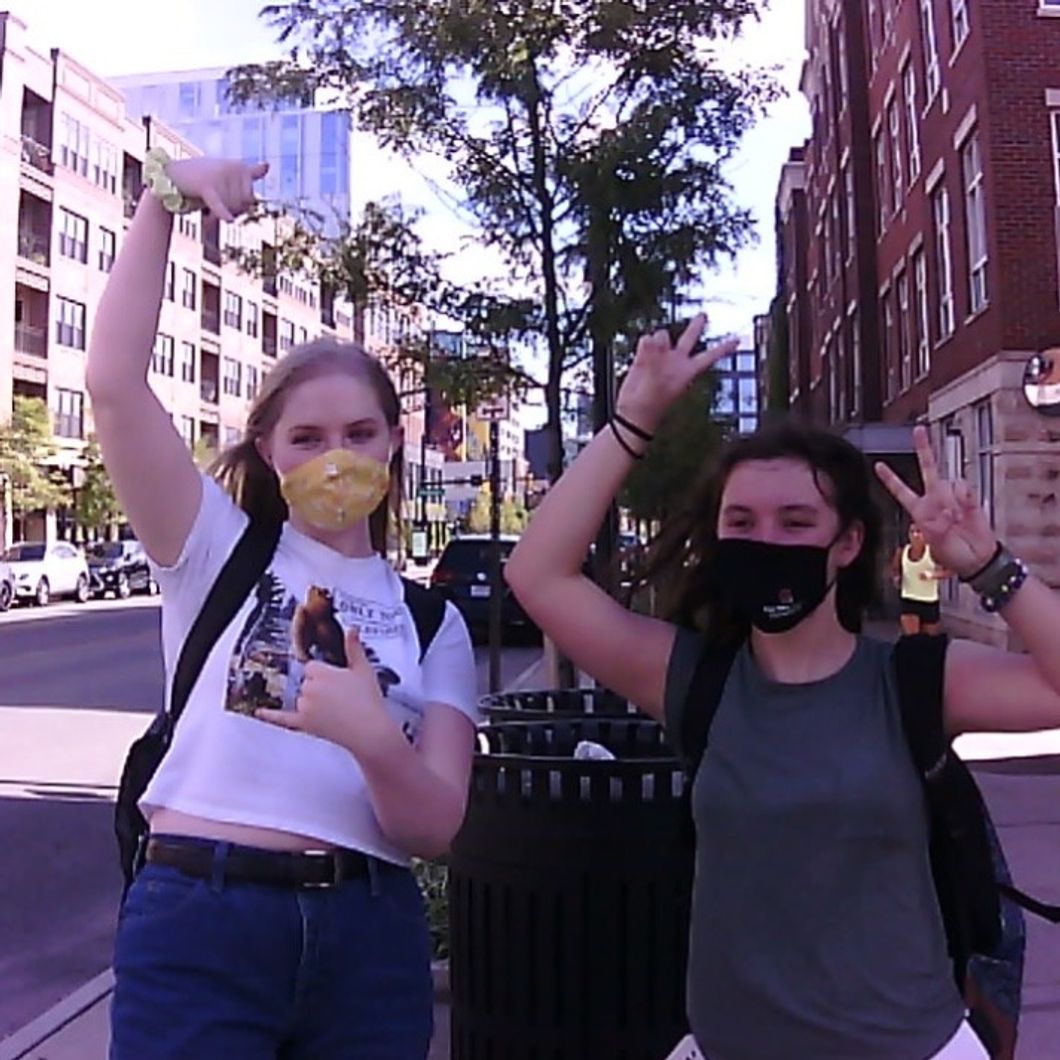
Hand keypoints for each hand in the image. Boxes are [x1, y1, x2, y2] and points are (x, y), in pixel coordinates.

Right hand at [166, 157, 268, 221]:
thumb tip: (268, 166)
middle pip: (243, 206)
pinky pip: (218, 204)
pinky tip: (228, 220)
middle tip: (213, 207)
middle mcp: (232, 168)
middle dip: (230, 212)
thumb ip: (248, 173)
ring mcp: (220, 175)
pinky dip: (222, 213)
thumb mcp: (227, 174)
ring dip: (218, 216)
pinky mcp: (206, 184)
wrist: (169, 177)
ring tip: (205, 209)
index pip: (250, 200)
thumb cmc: (202, 177)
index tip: (230, 200)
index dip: (240, 208)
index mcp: (239, 167)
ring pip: (232, 209)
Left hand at [256, 628, 393, 758]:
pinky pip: (282, 718)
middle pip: (306, 682)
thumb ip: (354, 647)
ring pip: (301, 698)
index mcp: (321, 672)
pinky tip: (259, 712)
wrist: (369, 731)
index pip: (313, 667)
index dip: (325, 673)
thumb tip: (352, 630)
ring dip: (312, 701)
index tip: (337, 680)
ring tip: (336, 709)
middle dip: (320, 687)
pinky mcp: (304, 724)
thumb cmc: (368, 701)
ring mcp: (305, 707)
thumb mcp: (364, 669)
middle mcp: (309, 689)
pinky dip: (269, 715)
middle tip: (341, 696)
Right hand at [616, 314, 739, 431]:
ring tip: (650, 358)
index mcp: (686, 371)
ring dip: (657, 340)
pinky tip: (641, 357)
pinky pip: (646, 340)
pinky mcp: (644, 358)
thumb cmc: (649, 406)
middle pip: (689, 339)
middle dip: (696, 326)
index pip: (709, 356)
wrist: (632, 414)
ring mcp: (659, 359)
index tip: (737, 341)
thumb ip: (653, 359)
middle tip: (704, 315)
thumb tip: (650, 338)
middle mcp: (675, 362)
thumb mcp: (655, 384)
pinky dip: (644, 344)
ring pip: (662, 335)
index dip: (723, 348)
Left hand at [875, 426, 996, 578]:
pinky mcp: (969, 498)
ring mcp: (952, 497)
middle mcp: (935, 500)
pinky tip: (965, 510)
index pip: (901, 491)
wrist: (977, 558)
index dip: (890, 479)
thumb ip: (935, 528)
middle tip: (919, 432)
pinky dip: (964, 498)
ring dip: (950, 500)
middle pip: (928, 469)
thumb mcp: (936, 545)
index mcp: (920, 511)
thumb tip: (941, 513)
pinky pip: (964, 488)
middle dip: (924, 449)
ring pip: (947, 482)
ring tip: (955, 519)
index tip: (878, 465)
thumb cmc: (953, 554)